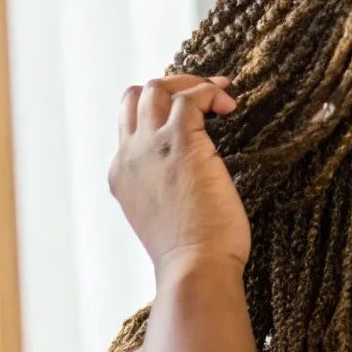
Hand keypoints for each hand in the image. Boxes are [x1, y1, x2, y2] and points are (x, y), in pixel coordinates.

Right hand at [109, 75, 249, 274]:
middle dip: (173, 86)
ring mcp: (152, 147)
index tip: (192, 113)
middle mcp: (130, 155)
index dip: (159, 110)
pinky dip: (210, 93)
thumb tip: (191, 176)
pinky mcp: (180, 143)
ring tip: (222, 97)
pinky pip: (190, 98)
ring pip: (158, 88)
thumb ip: (164, 188)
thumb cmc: (193, 251)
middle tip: (207, 95)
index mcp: (123, 173)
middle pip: (137, 96)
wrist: (194, 267)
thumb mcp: (164, 215)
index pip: (130, 123)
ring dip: (192, 84)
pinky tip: (229, 107)